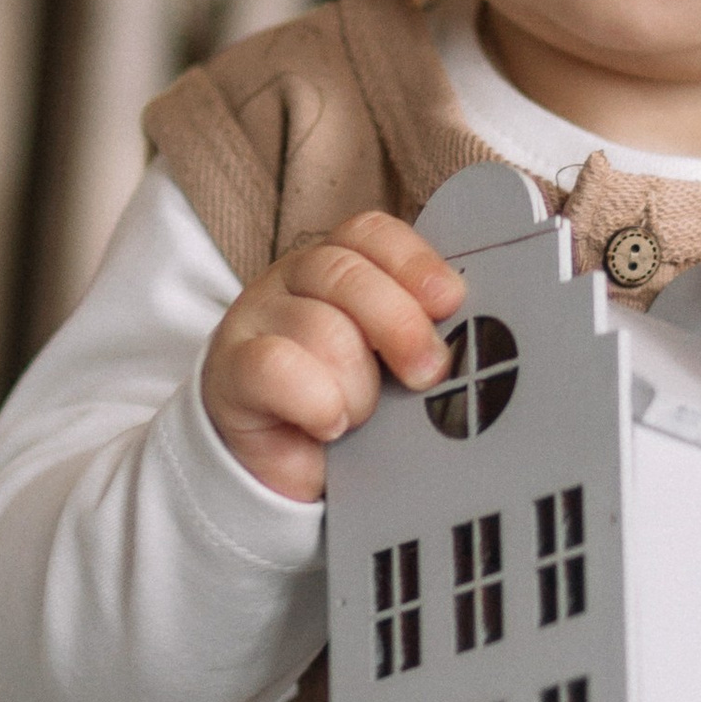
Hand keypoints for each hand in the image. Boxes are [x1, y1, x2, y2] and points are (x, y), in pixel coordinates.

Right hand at [200, 212, 465, 504]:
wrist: (282, 468)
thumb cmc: (350, 409)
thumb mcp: (394, 368)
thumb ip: (423, 342)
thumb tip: (470, 344)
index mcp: (339, 267)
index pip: (370, 234)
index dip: (414, 262)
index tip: (450, 302)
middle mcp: (292, 281)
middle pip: (345, 272)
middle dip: (399, 324)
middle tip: (427, 373)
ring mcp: (256, 319)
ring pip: (321, 327)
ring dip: (356, 384)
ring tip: (360, 418)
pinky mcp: (231, 369)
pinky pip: (277, 366)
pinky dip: (316, 400)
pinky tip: (329, 425)